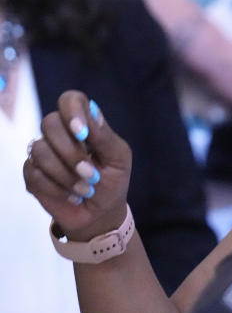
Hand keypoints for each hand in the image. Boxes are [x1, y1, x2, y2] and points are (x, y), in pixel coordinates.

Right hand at [23, 91, 131, 239]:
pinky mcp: (32, 173)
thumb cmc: (113, 180)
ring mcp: (43, 152)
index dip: (72, 110)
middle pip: (49, 122)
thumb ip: (104, 136)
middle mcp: (60, 133)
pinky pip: (33, 172)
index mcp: (84, 124)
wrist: (101, 213)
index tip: (82, 133)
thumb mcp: (118, 159)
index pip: (70, 99)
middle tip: (91, 174)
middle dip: (71, 152)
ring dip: (66, 174)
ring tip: (86, 189)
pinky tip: (72, 196)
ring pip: (39, 149)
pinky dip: (56, 188)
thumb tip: (91, 113)